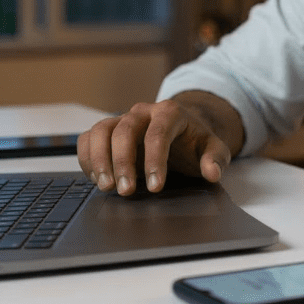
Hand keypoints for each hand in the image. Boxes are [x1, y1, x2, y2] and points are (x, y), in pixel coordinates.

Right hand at [77, 98, 233, 195]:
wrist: (181, 132)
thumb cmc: (195, 143)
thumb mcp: (213, 148)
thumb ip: (216, 158)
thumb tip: (212, 173)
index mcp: (170, 113)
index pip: (158, 133)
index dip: (154, 160)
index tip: (156, 187)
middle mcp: (142, 112)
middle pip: (124, 130)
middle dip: (123, 162)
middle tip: (125, 191)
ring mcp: (122, 119)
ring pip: (100, 130)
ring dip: (99, 159)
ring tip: (106, 187)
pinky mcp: (108, 131)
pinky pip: (88, 138)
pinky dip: (87, 158)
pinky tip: (97, 179)